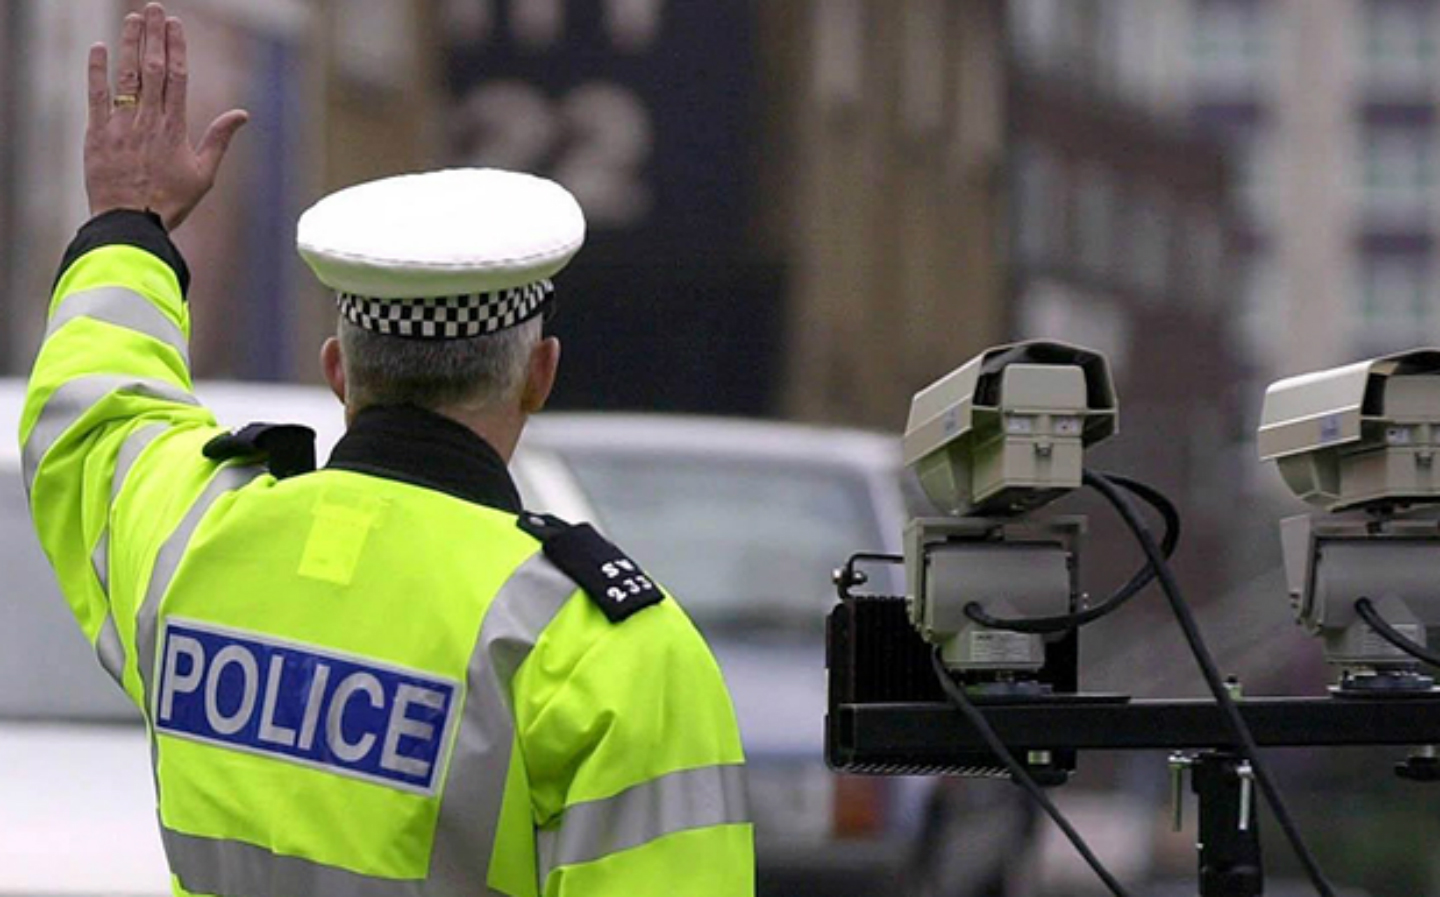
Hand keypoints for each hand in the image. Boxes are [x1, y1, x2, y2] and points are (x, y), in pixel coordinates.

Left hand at [84, 2, 248, 231]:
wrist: (132, 223)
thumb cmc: (171, 202)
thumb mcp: (204, 174)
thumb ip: (219, 140)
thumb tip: (242, 114)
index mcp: (175, 128)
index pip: (176, 78)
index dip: (175, 48)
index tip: (174, 25)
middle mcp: (148, 121)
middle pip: (152, 69)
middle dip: (153, 36)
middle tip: (153, 8)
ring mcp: (121, 125)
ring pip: (126, 76)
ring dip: (129, 44)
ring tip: (132, 19)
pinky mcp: (97, 134)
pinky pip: (97, 96)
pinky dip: (98, 71)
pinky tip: (99, 49)